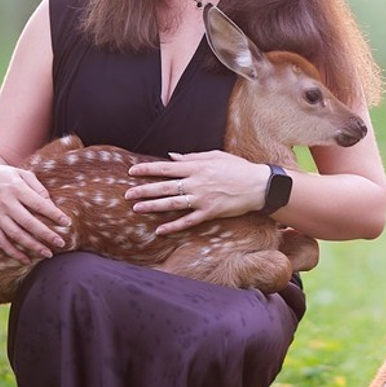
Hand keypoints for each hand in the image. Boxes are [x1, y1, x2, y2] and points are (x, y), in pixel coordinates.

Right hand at [0, 158, 71, 262]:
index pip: (39, 204)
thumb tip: (51, 205)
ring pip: (16, 234)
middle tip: (61, 243)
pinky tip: (26, 260)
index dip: (54, 214)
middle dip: (46, 234)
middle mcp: (6, 203)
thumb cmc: (4, 175)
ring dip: (32, 246)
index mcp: (16, 188)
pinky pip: (1, 241)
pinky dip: (13, 253)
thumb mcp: (21, 174)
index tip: (67, 223)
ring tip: (48, 254)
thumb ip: (37, 187)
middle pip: (28, 222)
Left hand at [125, 151, 270, 235]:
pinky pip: (188, 220)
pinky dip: (173, 226)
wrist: (258, 185)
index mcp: (196, 166)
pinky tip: (160, 230)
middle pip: (164, 186)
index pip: (166, 168)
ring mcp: (202, 198)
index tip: (132, 172)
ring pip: (172, 203)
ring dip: (153, 206)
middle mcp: (196, 182)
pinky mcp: (209, 212)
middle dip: (144, 190)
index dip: (147, 170)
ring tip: (137, 209)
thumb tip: (171, 157)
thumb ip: (191, 157)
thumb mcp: (214, 156)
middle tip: (127, 195)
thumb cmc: (237, 168)